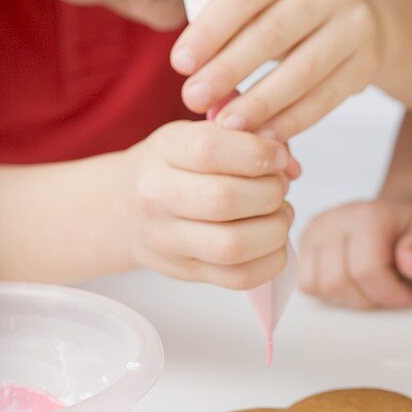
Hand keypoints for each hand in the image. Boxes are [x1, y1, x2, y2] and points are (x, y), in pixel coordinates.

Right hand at [120, 121, 293, 287]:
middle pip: (225, 200)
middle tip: (278, 187)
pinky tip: (272, 242)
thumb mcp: (195, 134)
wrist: (122, 208)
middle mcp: (157, 197)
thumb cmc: (172, 165)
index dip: (256, 152)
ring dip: (274, 229)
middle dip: (270, 192)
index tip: (278, 156)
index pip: (210, 149)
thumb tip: (289, 166)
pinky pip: (238, 278)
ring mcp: (167, 240)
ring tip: (279, 215)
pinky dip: (270, 261)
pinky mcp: (184, 272)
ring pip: (232, 245)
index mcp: (164, 151)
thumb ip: (245, 139)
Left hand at [170, 0, 381, 140]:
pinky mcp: (368, 62)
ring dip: (259, 102)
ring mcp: (356, 24)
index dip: (210, 30)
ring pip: (302, 70)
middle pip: (272, 33)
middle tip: (193, 99)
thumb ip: (230, 22)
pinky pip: (326, 97)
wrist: (368, 14)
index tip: (180, 64)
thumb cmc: (293, 9)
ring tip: (225, 124)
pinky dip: (292, 120)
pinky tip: (263, 134)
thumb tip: (194, 70)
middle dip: (227, 70)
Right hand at [299, 199, 411, 309]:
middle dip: (366, 299)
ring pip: (318, 285)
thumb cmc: (407, 230)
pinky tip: (351, 284)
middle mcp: (333, 220)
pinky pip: (307, 285)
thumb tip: (411, 264)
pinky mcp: (303, 246)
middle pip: (337, 281)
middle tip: (386, 293)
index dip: (387, 293)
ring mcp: (314, 232)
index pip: (365, 269)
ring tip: (368, 288)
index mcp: (367, 215)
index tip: (405, 297)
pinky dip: (329, 293)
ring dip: (346, 299)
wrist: (390, 217)